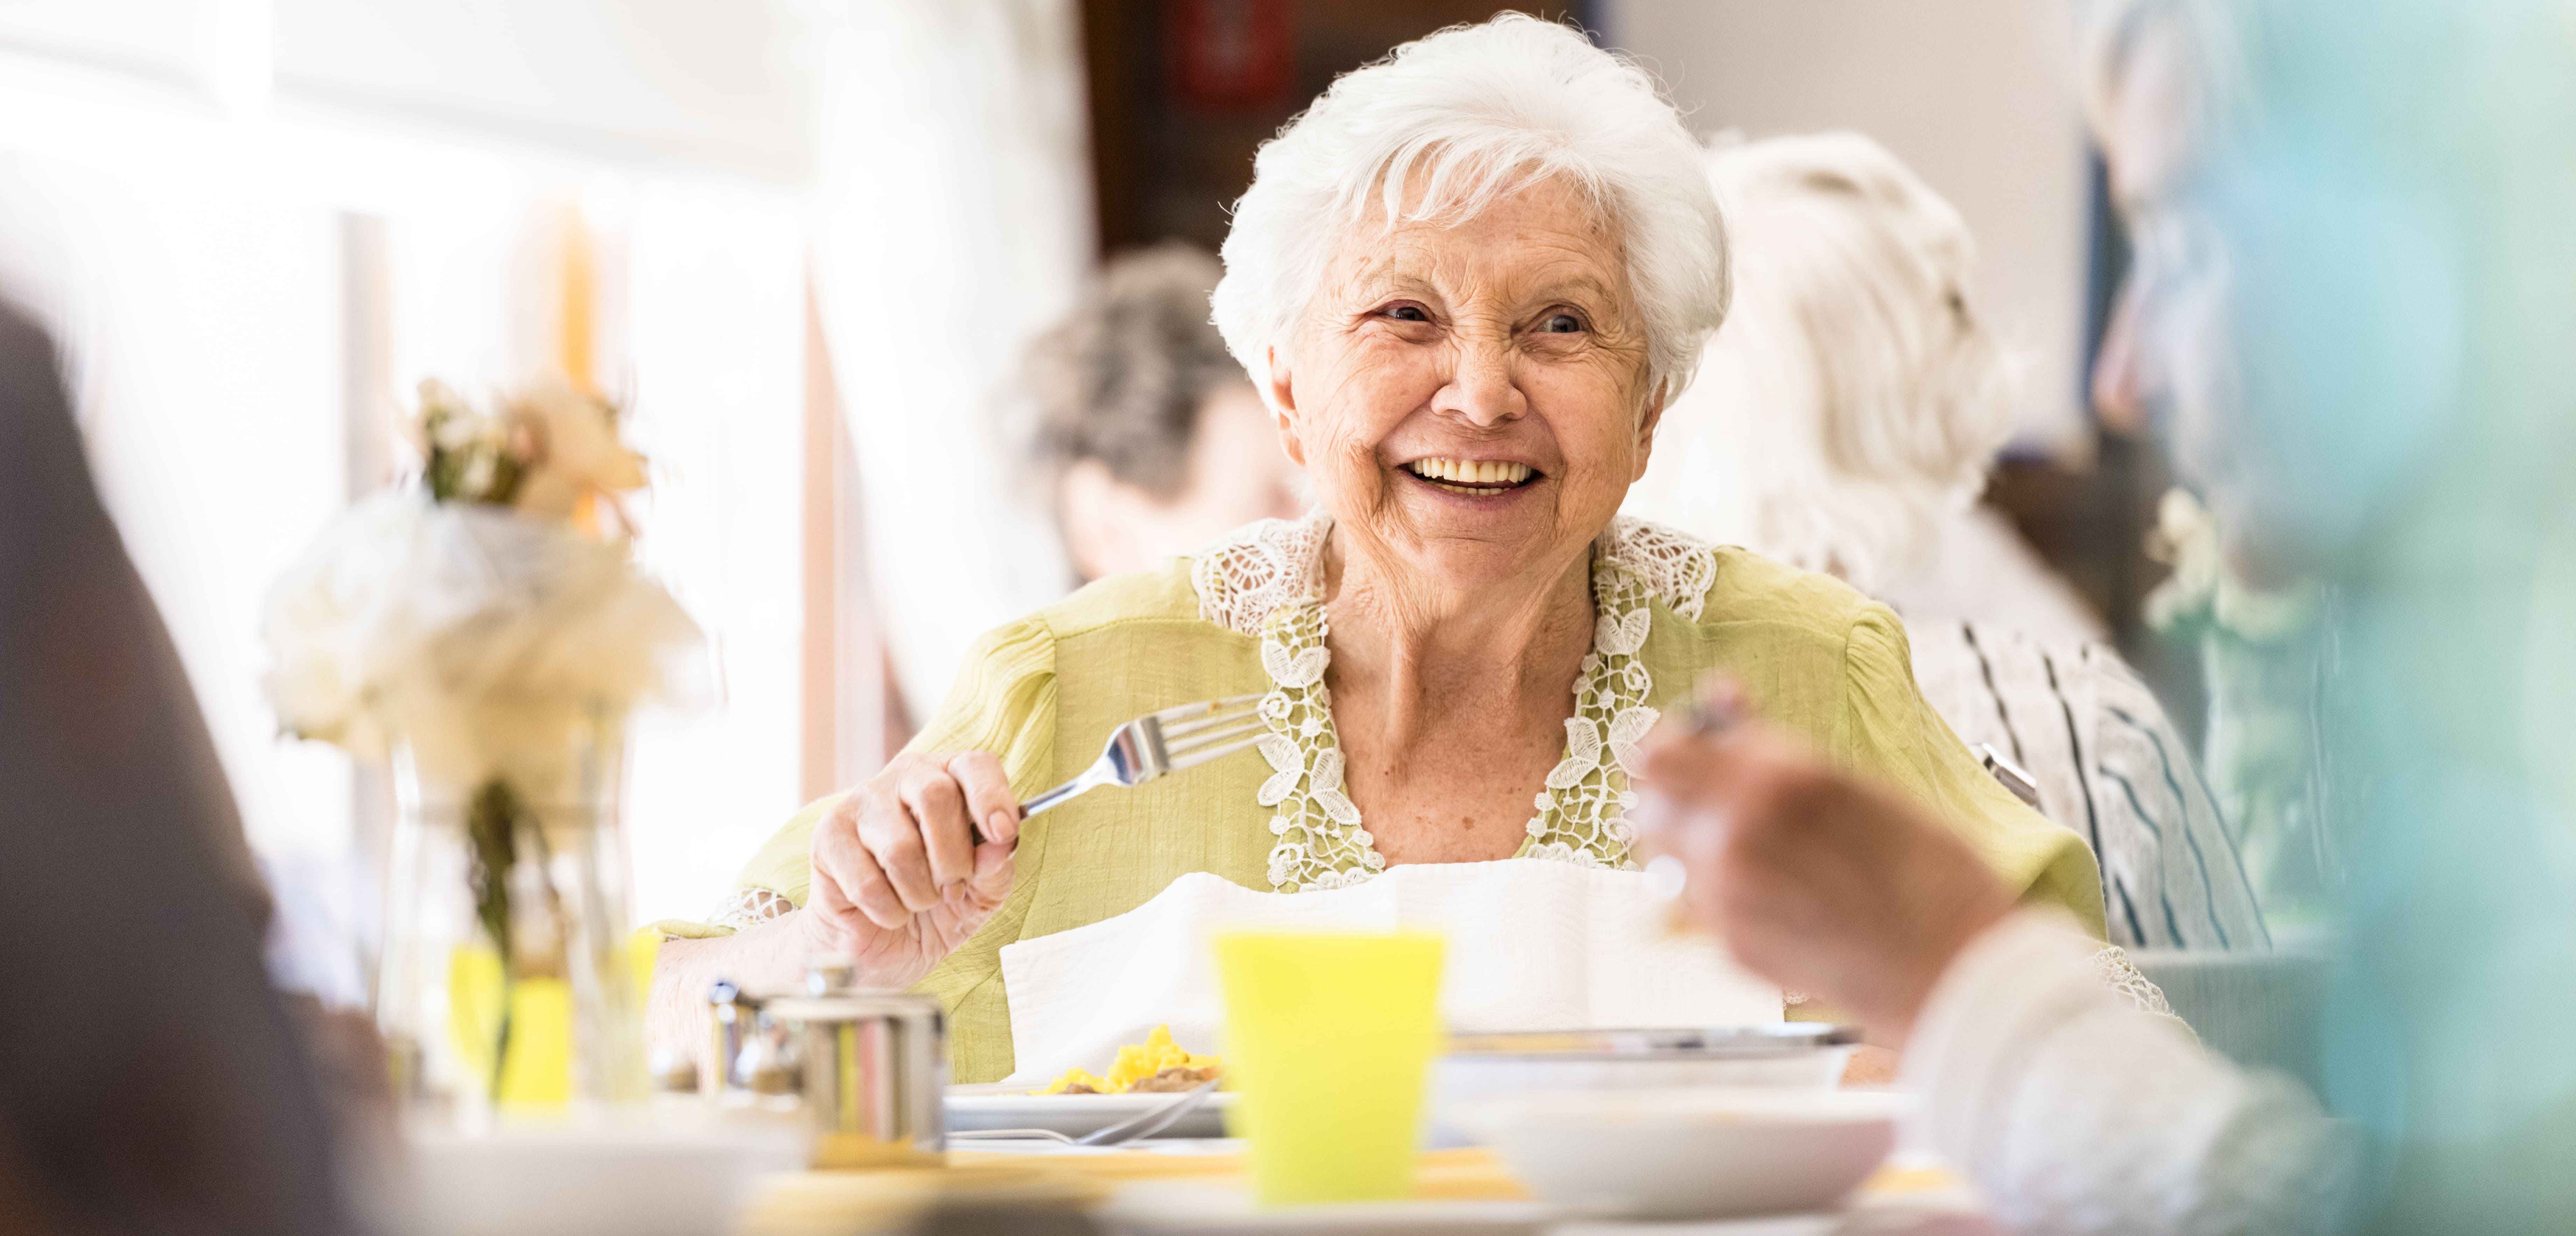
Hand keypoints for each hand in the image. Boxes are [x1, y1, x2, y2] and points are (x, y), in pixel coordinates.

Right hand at [802, 750, 1021, 987]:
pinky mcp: (827, 837)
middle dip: (953, 859)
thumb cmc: (936, 910)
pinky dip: (888, 912)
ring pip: (901, 847)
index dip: (992, 797)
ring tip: (917, 903)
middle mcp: (902, 779)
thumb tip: (1001, 845)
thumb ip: (996, 869)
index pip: (974, 765)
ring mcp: (859, 804)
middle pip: (936, 795)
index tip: (1003, 833)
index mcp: (948, 779)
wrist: (881, 945)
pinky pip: (867, 883)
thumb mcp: (981, 895)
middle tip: (953, 890)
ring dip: (920, 894)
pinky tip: (886, 912)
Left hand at [1632, 680, 2013, 1048]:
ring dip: (1684, 839)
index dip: (1675, 742)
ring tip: (1733, 838)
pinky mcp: (1730, 948)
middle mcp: (1736, 837)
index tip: (1694, 741)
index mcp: (1775, 780)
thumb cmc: (1932, 877)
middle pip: (1648, 802)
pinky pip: (1692, 903)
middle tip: (1706, 788)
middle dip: (1670, 791)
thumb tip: (1722, 699)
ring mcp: (1726, 899)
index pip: (1666, 750)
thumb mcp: (1860, 787)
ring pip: (1660, 856)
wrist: (1957, 974)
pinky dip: (1711, 888)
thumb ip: (1775, 747)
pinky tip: (1766, 888)